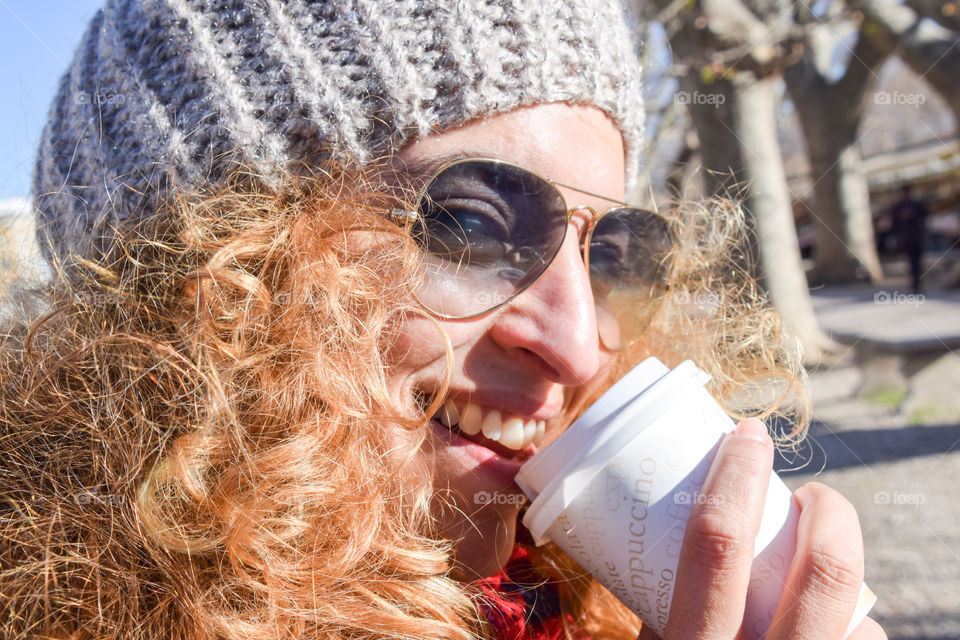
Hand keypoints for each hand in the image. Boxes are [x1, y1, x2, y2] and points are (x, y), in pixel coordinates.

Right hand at [638, 419, 886, 639]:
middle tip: (811, 497)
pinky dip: (848, 632)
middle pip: (827, 568)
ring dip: (838, 589)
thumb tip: (674, 541)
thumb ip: (662, 617)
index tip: (748, 437)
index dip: (736, 475)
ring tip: (810, 582)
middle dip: (829, 513)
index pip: (719, 544)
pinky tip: (826, 632)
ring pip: (860, 618)